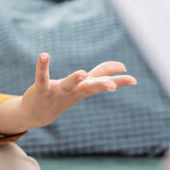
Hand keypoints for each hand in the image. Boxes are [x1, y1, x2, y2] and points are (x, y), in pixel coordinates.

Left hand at [0, 53, 136, 134]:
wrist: (36, 114)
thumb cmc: (62, 97)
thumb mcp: (83, 88)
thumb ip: (98, 77)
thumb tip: (119, 68)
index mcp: (84, 89)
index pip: (103, 81)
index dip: (118, 80)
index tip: (133, 80)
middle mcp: (73, 91)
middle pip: (90, 87)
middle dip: (101, 85)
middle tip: (113, 86)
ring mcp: (58, 91)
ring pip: (68, 84)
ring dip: (74, 79)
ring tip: (82, 73)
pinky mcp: (42, 89)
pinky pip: (42, 77)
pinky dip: (42, 66)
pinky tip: (44, 55)